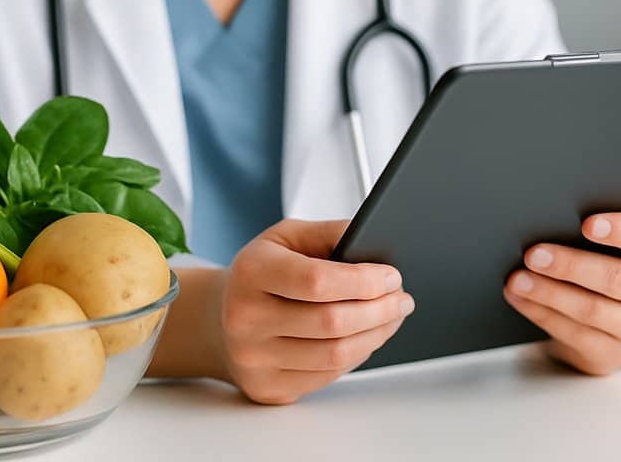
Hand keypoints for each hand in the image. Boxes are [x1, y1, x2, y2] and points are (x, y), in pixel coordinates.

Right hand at [218, 218, 414, 403]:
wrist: (219, 319)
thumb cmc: (261, 274)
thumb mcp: (286, 238)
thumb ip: (329, 233)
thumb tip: (375, 238)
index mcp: (251, 272)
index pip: (317, 281)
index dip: (363, 281)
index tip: (391, 276)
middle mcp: (245, 318)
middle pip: (332, 322)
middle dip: (380, 309)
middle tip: (402, 298)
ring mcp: (254, 358)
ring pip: (335, 355)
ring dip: (376, 335)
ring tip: (392, 317)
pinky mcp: (267, 388)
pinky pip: (327, 376)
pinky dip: (357, 355)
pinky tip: (366, 337)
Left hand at [503, 212, 620, 375]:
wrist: (615, 318)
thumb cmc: (610, 262)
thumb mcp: (617, 246)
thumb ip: (597, 232)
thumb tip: (550, 219)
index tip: (587, 224)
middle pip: (616, 280)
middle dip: (570, 266)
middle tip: (533, 254)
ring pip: (592, 310)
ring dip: (549, 293)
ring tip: (518, 278)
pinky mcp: (615, 354)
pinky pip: (575, 335)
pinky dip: (541, 313)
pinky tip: (520, 298)